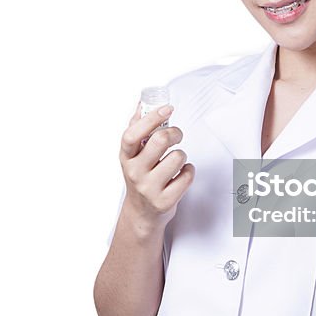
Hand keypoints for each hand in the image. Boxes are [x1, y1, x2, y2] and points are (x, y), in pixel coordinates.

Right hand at [118, 101, 194, 232]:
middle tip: (177, 135)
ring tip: (176, 160)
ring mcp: (149, 188)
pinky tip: (181, 174)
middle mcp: (135, 172)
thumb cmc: (140, 177)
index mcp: (126, 157)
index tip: (166, 108)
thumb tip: (142, 102)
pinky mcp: (164, 201)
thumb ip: (137, 127)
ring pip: (177, 157)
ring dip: (182, 155)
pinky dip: (189, 171)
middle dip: (175, 132)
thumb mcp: (133, 154)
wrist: (141, 213)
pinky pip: (187, 176)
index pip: (133, 134)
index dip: (151, 118)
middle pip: (160, 140)